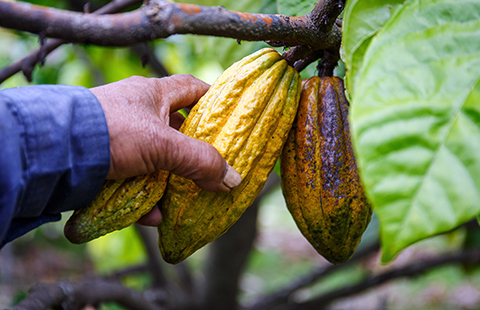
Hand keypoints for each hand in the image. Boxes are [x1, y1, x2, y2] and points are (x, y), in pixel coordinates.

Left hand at [90, 75, 241, 225]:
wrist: (54, 152)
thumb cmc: (110, 132)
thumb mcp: (162, 145)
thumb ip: (200, 161)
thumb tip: (232, 180)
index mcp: (152, 94)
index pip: (191, 88)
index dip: (212, 99)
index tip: (228, 117)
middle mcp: (136, 111)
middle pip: (175, 129)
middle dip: (192, 151)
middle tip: (210, 168)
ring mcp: (120, 136)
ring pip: (155, 159)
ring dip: (170, 181)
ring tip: (184, 199)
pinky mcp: (106, 160)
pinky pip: (134, 179)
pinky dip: (145, 198)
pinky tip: (152, 216)